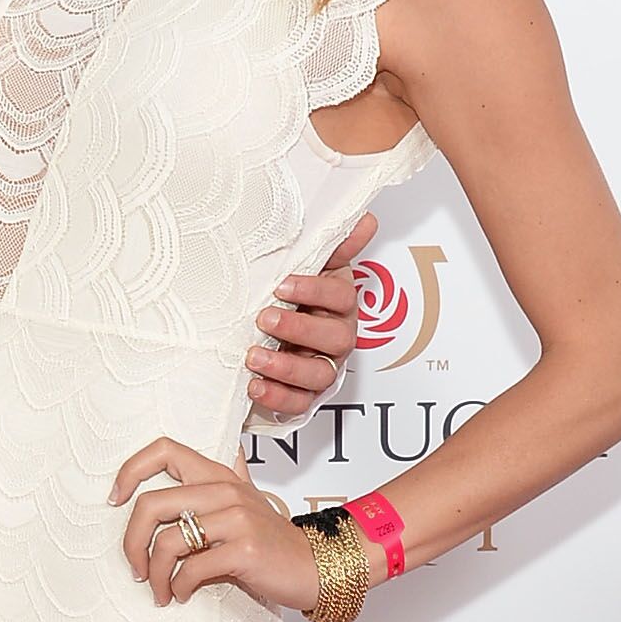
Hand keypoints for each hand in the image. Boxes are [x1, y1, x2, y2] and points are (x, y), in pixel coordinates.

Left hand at [112, 440, 321, 614]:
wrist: (316, 566)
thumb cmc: (273, 540)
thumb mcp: (248, 498)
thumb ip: (224, 478)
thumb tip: (208, 453)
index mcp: (219, 475)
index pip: (164, 450)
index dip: (130, 471)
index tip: (115, 499)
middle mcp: (225, 490)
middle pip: (151, 504)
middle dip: (131, 543)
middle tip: (135, 567)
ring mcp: (236, 519)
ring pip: (167, 541)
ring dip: (154, 574)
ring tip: (160, 590)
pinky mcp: (244, 550)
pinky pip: (191, 569)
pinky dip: (179, 587)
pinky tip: (182, 595)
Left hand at [245, 211, 377, 420]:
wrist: (265, 336)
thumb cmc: (290, 301)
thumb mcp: (309, 269)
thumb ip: (335, 246)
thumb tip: (365, 219)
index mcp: (337, 305)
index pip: (340, 296)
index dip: (315, 291)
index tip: (282, 285)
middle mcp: (335, 337)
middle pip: (336, 338)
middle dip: (299, 329)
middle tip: (265, 319)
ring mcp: (322, 367)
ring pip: (319, 374)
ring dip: (286, 367)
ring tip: (254, 357)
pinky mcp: (304, 394)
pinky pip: (299, 402)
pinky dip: (278, 397)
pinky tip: (256, 385)